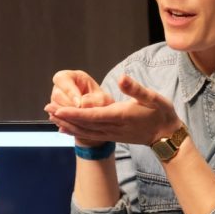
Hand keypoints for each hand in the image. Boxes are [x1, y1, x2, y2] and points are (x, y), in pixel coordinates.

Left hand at [45, 74, 182, 146]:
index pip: (92, 115)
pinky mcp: (112, 136)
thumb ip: (136, 89)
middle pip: (84, 124)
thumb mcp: (153, 97)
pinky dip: (75, 131)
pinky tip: (64, 128)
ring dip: (67, 124)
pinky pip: (90, 135)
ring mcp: (111, 134)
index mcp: (120, 115)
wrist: (167, 135)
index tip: (59, 108)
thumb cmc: (161, 113)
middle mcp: (113, 127)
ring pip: (85, 131)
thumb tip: (123, 77)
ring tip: (51, 117)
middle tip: (48, 109)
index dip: (74, 112)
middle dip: (65, 117)